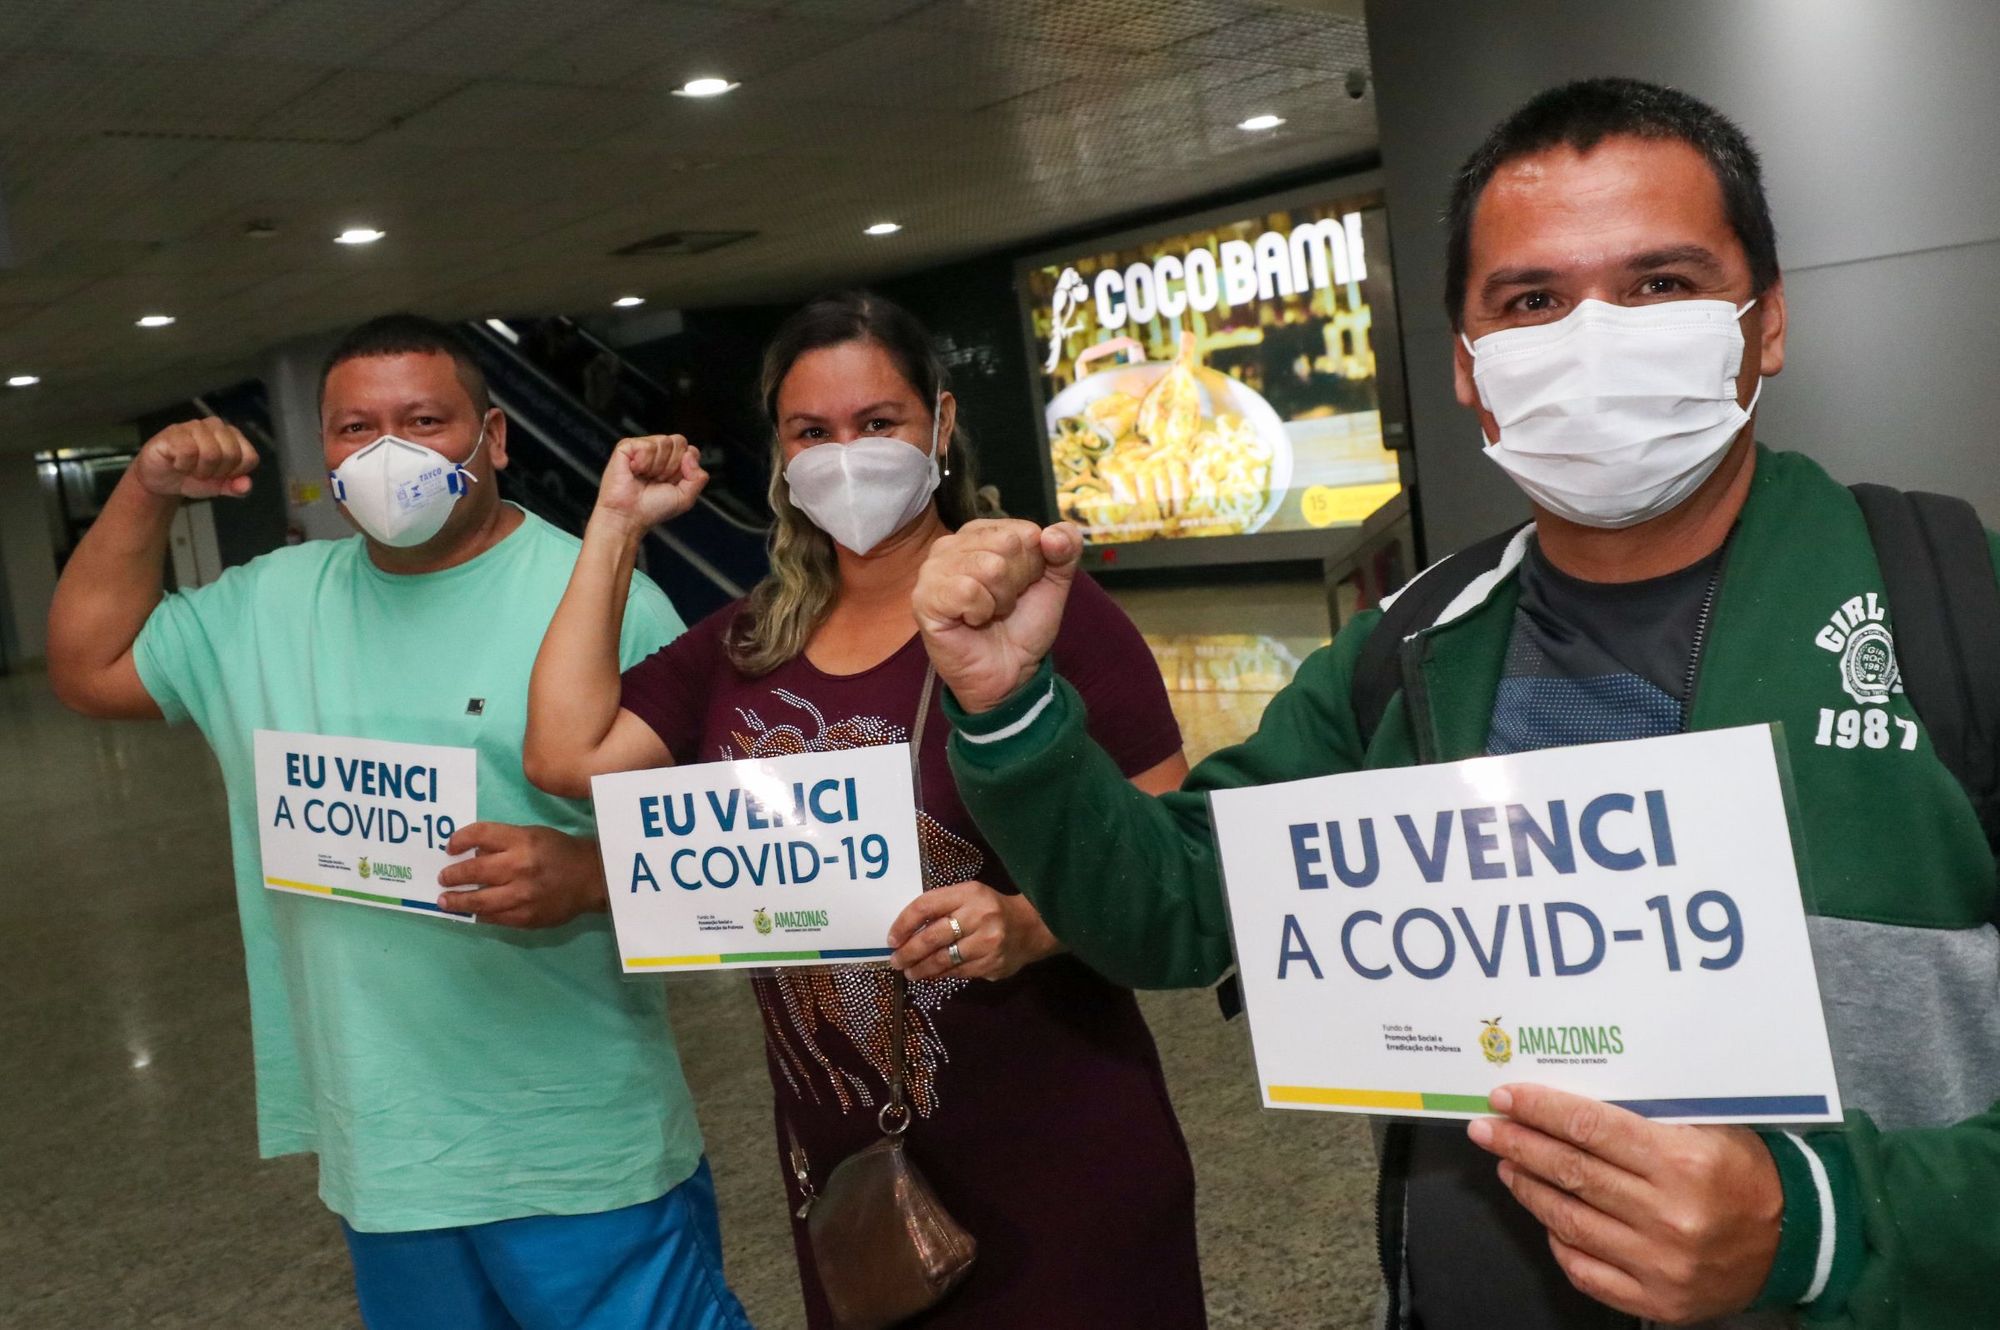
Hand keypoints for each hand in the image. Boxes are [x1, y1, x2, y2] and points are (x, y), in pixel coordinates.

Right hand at [132, 417, 258, 499]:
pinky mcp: (174, 432)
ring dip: (199, 470)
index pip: (250, 457)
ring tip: (189, 468)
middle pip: (232, 455)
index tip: (220, 475)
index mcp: (233, 437)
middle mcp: (216, 426)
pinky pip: (188, 452)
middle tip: (201, 472)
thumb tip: (246, 485)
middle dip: (216, 473)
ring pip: (211, 453)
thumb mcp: (220, 486)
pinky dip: (183, 465)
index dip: (235, 474)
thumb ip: (237, 487)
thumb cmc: (192, 476)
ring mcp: (194, 426)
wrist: (161, 479)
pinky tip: (177, 463)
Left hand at [435, 823, 606, 927]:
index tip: (450, 848)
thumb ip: (503, 843)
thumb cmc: (560, 852)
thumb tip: (473, 854)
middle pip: (474, 870)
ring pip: (479, 901)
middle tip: (443, 878)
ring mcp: (522, 895)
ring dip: (457, 901)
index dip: (460, 840)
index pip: (480, 834)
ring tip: (445, 901)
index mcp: (522, 841)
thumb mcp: (533, 835)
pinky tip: (473, 912)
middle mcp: (520, 867)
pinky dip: (480, 914)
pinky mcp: (526, 917)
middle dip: (453, 875)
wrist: (592, 879)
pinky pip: (494, 918)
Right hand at [592, 434, 706, 538]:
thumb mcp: (686, 498)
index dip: (685, 467)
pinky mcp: (626, 447)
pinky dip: (643, 462)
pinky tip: (635, 471)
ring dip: (657, 466)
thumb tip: (690, 455)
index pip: (691, 450)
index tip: (673, 482)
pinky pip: (646, 446)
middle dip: (672, 466)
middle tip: (658, 480)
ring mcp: (643, 448)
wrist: (629, 516)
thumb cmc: (652, 509)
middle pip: (679, 442)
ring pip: (664, 442)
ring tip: (645, 477)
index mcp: (673, 462)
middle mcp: (659, 453)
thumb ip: (699, 477)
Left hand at [885, 880, 1059, 981]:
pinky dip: (940, 975)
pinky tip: (931, 975)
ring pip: (944, 960)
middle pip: (932, 937)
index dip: (904, 924)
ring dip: (921, 968)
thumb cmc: (990, 909)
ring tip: (910, 972)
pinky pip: (958, 972)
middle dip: (908, 952)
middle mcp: (979, 916)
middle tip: (896, 960)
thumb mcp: (968, 897)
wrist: (1031, 927)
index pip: (926, 906)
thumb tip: (906, 931)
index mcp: (969, 893)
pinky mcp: (992, 964)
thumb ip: (942, 908)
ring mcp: (987, 943)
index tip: (892, 939)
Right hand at [913, 519, 1080, 712]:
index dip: (1034, 566)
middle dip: (1017, 582)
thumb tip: (1053, 534)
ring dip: (1000, 600)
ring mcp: (933, 570)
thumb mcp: (1055, 581)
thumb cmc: (1023, 625)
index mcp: (980, 533)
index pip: (1025, 532)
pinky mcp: (925, 598)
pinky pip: (969, 590)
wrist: (1011, 673)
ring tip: (989, 613)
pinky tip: (972, 621)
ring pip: (990, 567)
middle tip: (1003, 604)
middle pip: (1008, 545)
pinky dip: (981, 612)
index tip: (1020, 588)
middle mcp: (951, 544)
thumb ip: (1065, 547)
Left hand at [1468, 1083, 1782, 1324]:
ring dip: (1529, 1188)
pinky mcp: (1657, 1300)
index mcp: (1682, 1161)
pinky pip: (1586, 1270)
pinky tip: (1544, 1215)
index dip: (1540, 1110)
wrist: (1793, 1240)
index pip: (1590, 1128)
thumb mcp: (1707, 1127)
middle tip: (1486, 1128)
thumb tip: (1568, 1099)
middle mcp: (1669, 1214)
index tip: (1505, 1097)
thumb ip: (1645, 1115)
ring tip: (1508, 1164)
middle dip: (1519, 1144)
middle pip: (1571, 1171)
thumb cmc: (1743, 1172)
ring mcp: (1660, 1263)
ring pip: (1570, 1219)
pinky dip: (1558, 1241)